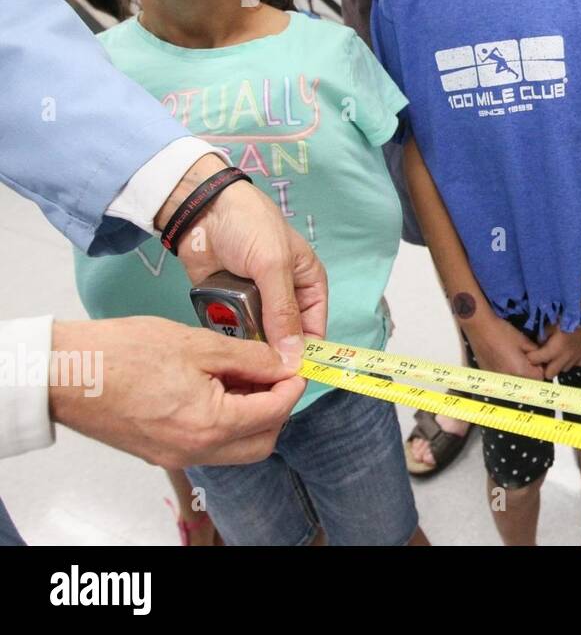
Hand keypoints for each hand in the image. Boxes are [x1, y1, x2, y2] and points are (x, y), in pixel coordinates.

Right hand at [48, 317, 303, 468]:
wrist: (67, 372)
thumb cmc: (124, 353)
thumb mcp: (199, 345)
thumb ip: (250, 358)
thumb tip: (283, 364)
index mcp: (210, 425)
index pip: (274, 413)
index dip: (292, 387)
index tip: (295, 366)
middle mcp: (195, 450)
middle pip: (261, 443)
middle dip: (277, 410)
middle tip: (275, 375)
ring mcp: (176, 455)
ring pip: (236, 448)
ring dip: (251, 418)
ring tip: (246, 378)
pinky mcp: (160, 451)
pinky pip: (209, 446)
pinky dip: (225, 423)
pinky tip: (219, 389)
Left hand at [161, 155, 328, 366]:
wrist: (202, 210)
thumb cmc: (249, 227)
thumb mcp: (273, 267)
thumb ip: (283, 312)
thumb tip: (294, 358)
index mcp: (308, 285)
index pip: (315, 331)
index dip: (306, 356)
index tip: (290, 382)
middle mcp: (285, 298)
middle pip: (285, 341)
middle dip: (273, 359)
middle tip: (259, 381)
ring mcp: (256, 303)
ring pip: (258, 341)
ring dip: (248, 351)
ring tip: (237, 368)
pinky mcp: (228, 305)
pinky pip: (232, 332)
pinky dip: (228, 340)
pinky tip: (222, 354)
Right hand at [465, 316, 544, 380]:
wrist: (480, 328)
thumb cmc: (502, 332)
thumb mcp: (523, 340)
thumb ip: (535, 352)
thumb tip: (540, 358)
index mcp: (520, 370)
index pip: (539, 378)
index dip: (540, 368)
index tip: (536, 359)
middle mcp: (509, 378)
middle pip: (526, 382)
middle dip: (530, 373)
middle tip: (526, 359)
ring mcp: (497, 378)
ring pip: (514, 382)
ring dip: (518, 374)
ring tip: (514, 359)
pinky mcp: (488, 375)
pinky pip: (503, 378)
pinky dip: (506, 373)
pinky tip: (503, 361)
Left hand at [527, 313, 580, 377]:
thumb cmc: (571, 316)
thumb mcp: (552, 322)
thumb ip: (543, 334)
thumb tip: (539, 342)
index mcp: (554, 349)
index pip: (535, 360)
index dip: (531, 356)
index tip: (531, 352)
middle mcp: (565, 358)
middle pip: (549, 374)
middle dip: (544, 368)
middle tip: (544, 357)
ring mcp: (576, 359)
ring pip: (563, 370)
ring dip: (558, 364)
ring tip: (558, 353)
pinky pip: (575, 364)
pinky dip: (571, 360)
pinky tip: (571, 351)